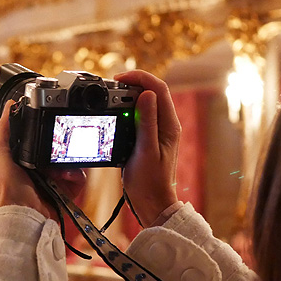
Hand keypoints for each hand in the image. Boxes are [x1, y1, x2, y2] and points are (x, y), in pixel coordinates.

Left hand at [0, 101, 85, 218]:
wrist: (23, 209)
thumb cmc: (8, 184)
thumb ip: (4, 128)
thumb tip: (9, 105)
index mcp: (29, 157)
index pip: (45, 138)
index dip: (51, 131)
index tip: (56, 123)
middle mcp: (44, 166)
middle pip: (63, 147)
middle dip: (66, 145)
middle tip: (63, 144)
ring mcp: (58, 178)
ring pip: (75, 160)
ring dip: (70, 160)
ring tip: (61, 167)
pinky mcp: (68, 190)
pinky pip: (81, 176)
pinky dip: (76, 175)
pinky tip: (66, 176)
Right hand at [114, 70, 180, 226]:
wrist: (152, 203)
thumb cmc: (151, 182)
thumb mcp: (145, 150)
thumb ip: (146, 121)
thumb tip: (146, 94)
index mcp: (170, 124)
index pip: (158, 88)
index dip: (139, 78)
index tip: (119, 79)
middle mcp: (166, 124)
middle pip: (151, 92)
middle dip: (132, 84)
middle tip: (111, 88)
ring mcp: (157, 130)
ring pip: (144, 103)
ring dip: (128, 96)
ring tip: (111, 98)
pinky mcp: (147, 137)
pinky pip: (138, 116)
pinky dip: (126, 110)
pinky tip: (115, 114)